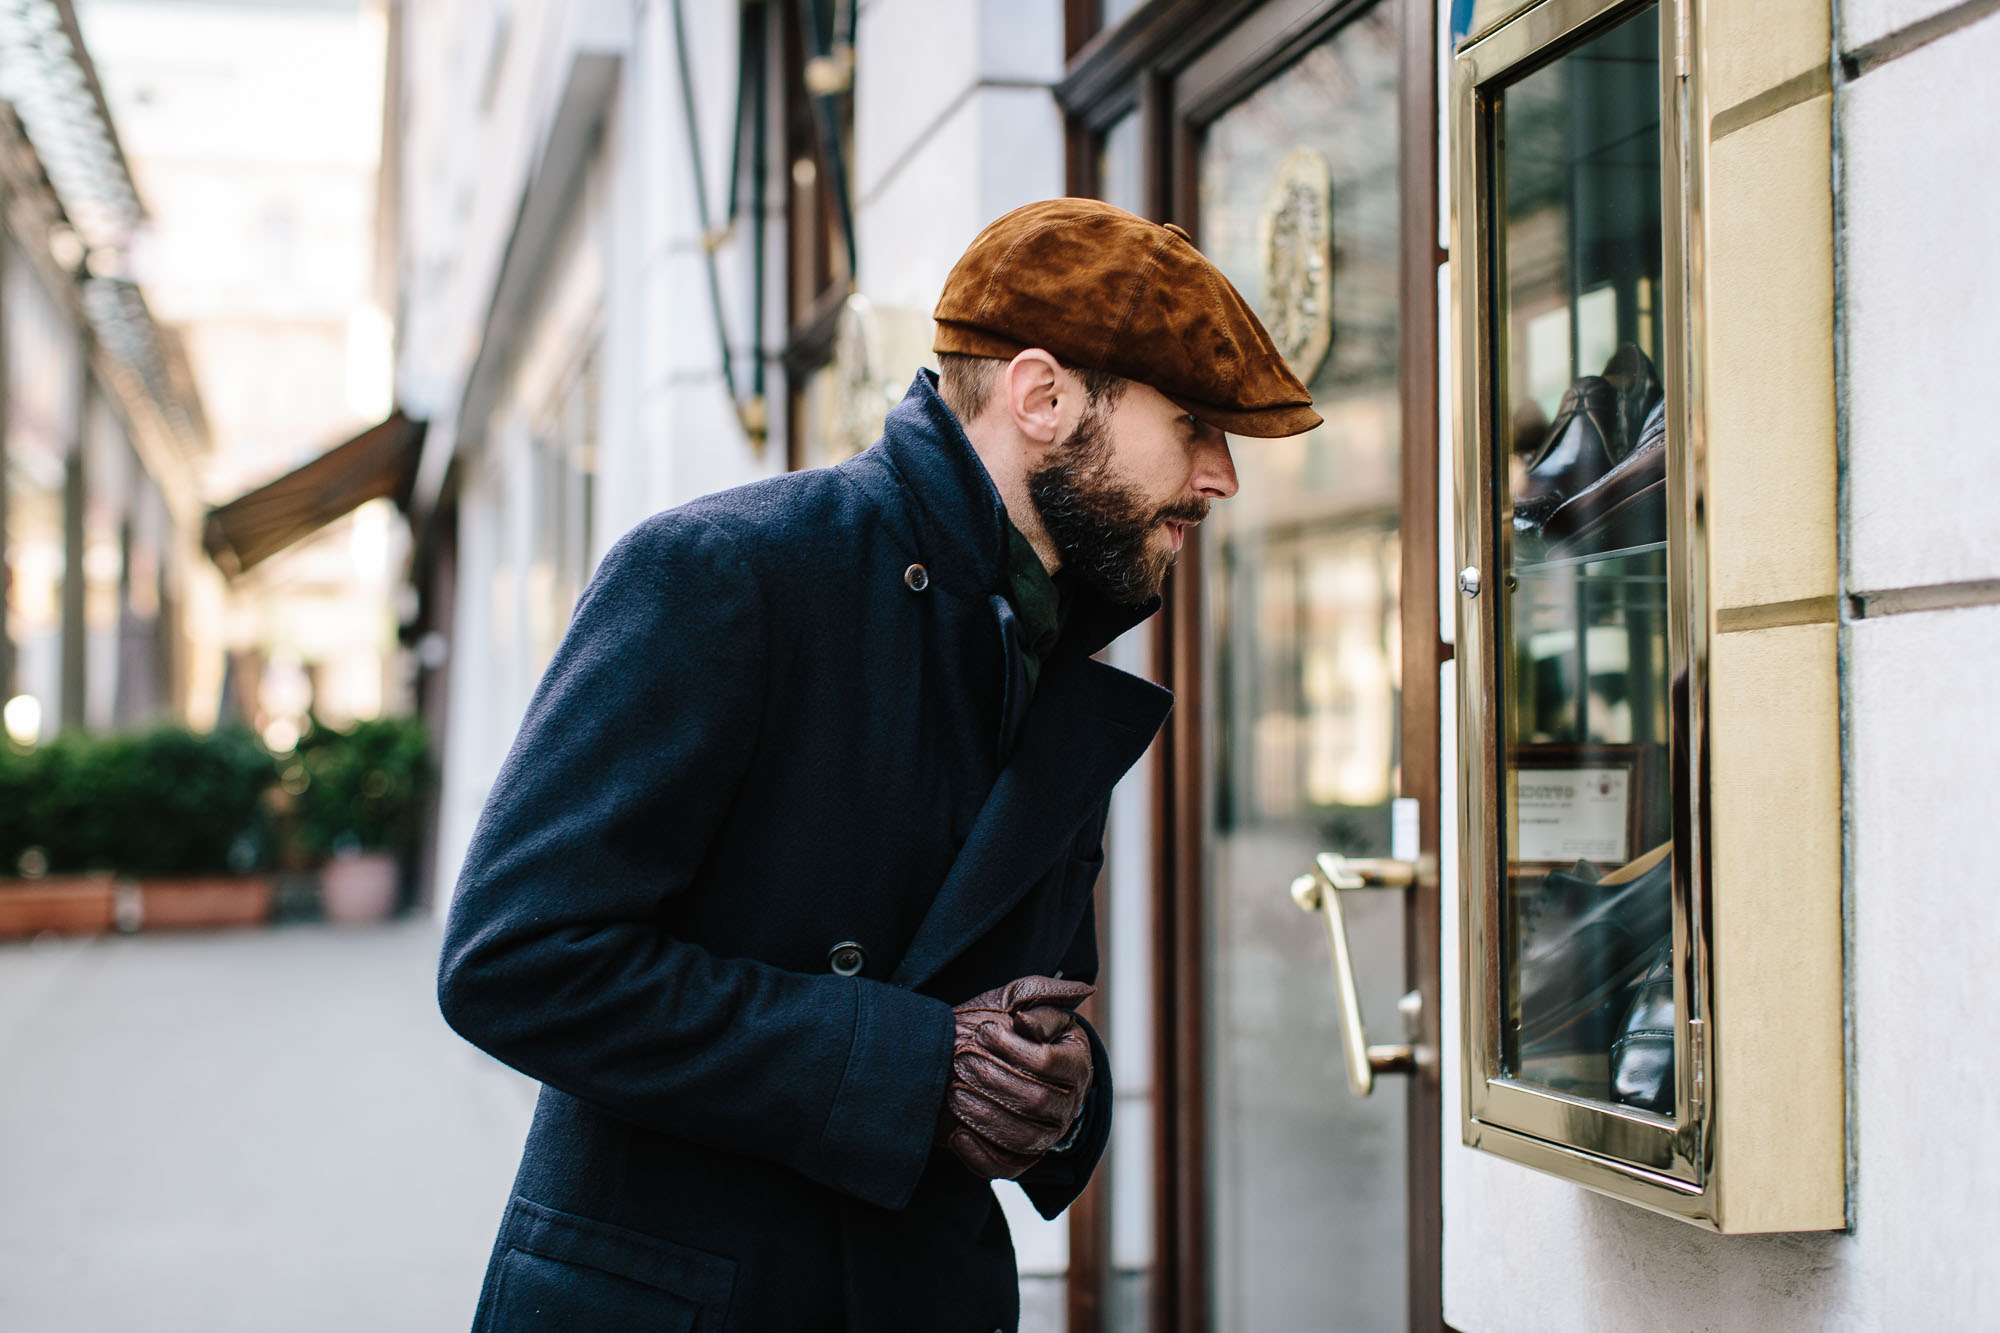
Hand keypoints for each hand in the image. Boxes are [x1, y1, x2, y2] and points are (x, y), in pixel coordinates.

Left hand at [941, 976, 1094, 1179]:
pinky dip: (979, 1156)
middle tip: (961, 1059)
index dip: (1013, 1048)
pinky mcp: (1020, 1158)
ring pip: (1023, 1138)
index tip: (984, 1031)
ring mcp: (1048, 1135)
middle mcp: (1070, 1104)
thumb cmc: (1000, 1024)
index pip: (1049, 1062)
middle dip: (993, 1078)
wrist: (975, 1058)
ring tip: (954, 1092)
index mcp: (1076, 1063)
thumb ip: (1043, 993)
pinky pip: (1007, 1168)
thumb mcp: (1016, 1000)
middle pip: (1036, 1101)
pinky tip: (956, 1134)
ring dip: (984, 1115)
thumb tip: (1084, 990)